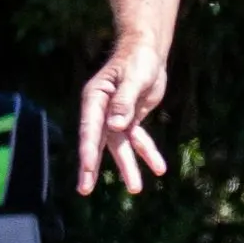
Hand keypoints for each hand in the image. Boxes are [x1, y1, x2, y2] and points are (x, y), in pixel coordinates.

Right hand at [76, 43, 168, 195]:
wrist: (148, 52)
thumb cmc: (138, 59)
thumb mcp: (134, 77)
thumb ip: (125, 101)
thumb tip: (115, 126)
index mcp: (95, 98)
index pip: (90, 128)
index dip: (88, 150)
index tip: (86, 170)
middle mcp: (101, 110)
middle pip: (98, 142)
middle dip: (92, 166)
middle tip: (84, 190)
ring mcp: (115, 116)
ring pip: (120, 145)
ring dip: (128, 165)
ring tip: (136, 188)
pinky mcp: (130, 119)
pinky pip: (137, 139)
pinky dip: (148, 152)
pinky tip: (159, 168)